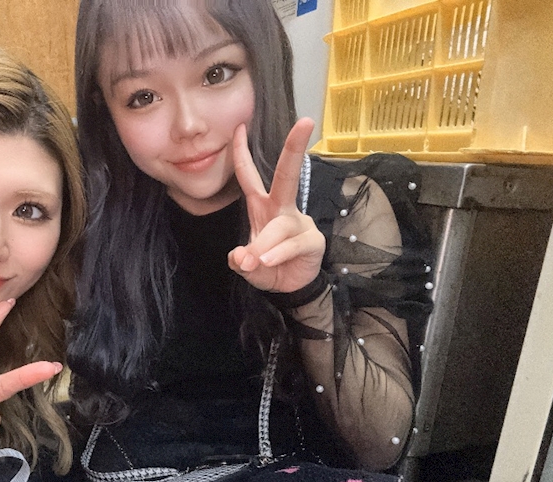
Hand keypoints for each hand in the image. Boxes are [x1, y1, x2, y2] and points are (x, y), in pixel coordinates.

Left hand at [227, 118, 325, 292]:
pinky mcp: (313, 240)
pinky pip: (293, 244)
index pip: (249, 176)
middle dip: (294, 149)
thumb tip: (241, 256)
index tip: (239, 127)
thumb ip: (240, 261)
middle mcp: (282, 209)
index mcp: (262, 207)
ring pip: (279, 226)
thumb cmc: (268, 267)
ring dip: (264, 245)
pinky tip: (268, 262)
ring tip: (255, 262)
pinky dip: (278, 254)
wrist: (290, 288)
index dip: (242, 153)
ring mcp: (299, 223)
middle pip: (287, 175)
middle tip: (305, 122)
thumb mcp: (247, 265)